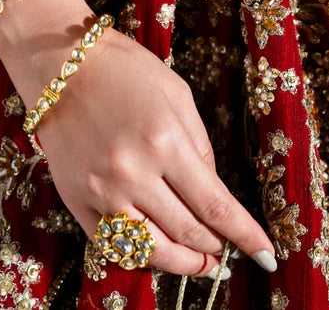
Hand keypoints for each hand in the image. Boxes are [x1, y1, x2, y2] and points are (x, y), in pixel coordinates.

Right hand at [24, 26, 276, 278]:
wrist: (61, 64)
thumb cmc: (125, 71)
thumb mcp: (177, 95)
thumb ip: (200, 146)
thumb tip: (214, 194)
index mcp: (165, 141)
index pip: (216, 206)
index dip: (245, 235)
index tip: (267, 254)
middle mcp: (134, 172)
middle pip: (187, 234)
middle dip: (215, 249)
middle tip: (226, 252)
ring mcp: (101, 191)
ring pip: (152, 252)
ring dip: (183, 264)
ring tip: (199, 262)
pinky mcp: (76, 202)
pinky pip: (113, 247)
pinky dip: (141, 257)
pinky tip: (158, 251)